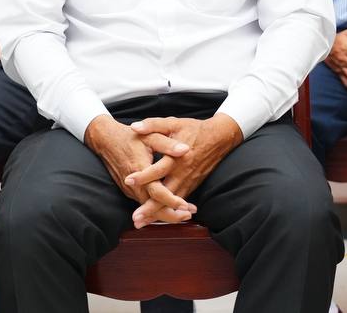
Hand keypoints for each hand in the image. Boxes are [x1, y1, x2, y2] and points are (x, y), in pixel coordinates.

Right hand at [84, 116, 195, 225]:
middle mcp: (133, 184)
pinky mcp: (129, 190)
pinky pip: (144, 202)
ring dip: (165, 213)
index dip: (171, 201)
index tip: (186, 206)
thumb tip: (186, 149)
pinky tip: (170, 208)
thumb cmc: (130, 136)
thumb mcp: (150, 135)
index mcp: (140, 169)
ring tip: (185, 214)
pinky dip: (157, 208)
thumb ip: (168, 144)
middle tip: (189, 215)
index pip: (156, 192)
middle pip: (152, 207)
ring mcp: (129, 189)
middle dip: (171, 215)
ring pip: (148, 207)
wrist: (106, 140)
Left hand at [127, 114, 242, 227]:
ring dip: (157, 214)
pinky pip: (178, 201)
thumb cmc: (194, 129)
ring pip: (171, 202)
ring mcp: (188, 181)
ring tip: (141, 223)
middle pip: (165, 194)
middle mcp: (183, 173)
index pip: (157, 169)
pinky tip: (156, 218)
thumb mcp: (173, 123)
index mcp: (177, 157)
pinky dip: (168, 211)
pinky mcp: (192, 186)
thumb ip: (153, 124)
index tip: (128, 180)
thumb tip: (134, 127)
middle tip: (135, 218)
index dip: (143, 176)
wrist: (219, 138)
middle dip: (150, 207)